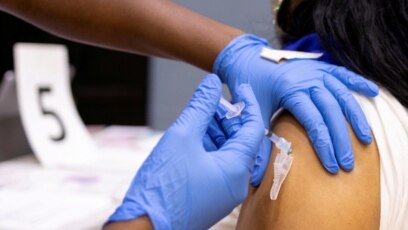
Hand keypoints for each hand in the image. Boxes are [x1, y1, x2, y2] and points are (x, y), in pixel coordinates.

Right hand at [106, 74, 263, 228]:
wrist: (144, 227)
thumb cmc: (163, 188)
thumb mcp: (182, 137)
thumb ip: (200, 107)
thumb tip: (212, 84)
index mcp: (236, 170)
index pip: (253, 129)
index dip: (248, 103)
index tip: (240, 86)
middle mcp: (236, 183)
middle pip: (239, 140)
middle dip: (226, 117)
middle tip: (211, 99)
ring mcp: (223, 191)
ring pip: (226, 152)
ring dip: (215, 130)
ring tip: (198, 115)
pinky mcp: (210, 195)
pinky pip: (216, 164)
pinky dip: (208, 146)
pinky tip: (193, 135)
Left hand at [214, 34, 378, 185]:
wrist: (246, 59)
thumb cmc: (248, 86)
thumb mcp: (252, 112)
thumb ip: (258, 139)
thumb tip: (256, 174)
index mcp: (290, 90)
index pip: (314, 122)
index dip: (324, 145)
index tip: (331, 165)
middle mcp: (307, 79)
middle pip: (331, 112)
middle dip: (341, 139)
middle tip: (348, 163)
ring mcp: (315, 70)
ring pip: (342, 94)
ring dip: (355, 117)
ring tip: (365, 139)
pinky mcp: (318, 66)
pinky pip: (342, 74)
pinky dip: (358, 83)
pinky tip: (372, 93)